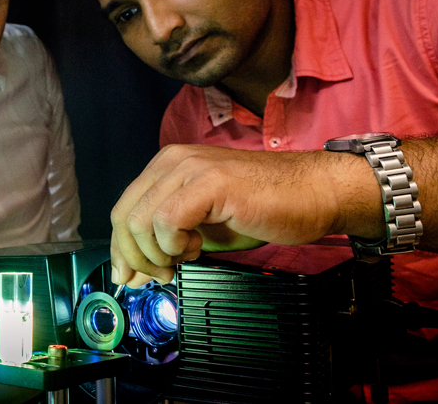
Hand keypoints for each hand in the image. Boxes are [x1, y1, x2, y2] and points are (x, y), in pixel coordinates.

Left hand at [110, 144, 377, 286]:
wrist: (316, 193)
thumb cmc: (263, 210)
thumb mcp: (202, 232)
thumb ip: (164, 246)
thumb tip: (131, 275)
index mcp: (166, 166)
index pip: (123, 209)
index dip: (121, 249)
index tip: (129, 278)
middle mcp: (172, 160)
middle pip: (124, 216)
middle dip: (136, 257)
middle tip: (163, 274)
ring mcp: (189, 167)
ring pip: (141, 221)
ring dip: (160, 253)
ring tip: (188, 255)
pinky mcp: (210, 181)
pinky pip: (168, 221)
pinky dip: (176, 244)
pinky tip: (198, 247)